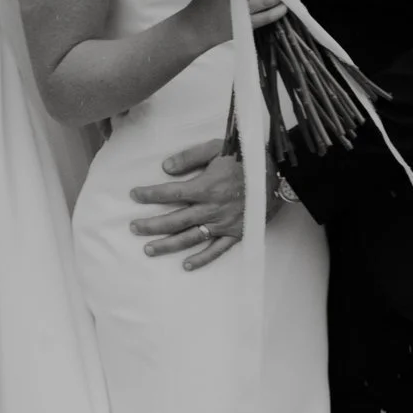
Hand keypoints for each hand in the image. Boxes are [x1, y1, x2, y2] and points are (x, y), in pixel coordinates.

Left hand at [128, 138, 242, 271]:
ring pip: (190, 238)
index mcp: (205, 187)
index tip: (134, 195)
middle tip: (133, 228)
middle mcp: (211, 209)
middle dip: (151, 224)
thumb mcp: (217, 147)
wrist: (278, 174)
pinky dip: (202, 259)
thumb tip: (165, 167)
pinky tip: (186, 265)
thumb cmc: (246, 158)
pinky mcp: (236, 234)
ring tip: (148, 250)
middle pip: (175, 220)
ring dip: (168, 245)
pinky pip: (217, 250)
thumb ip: (190, 157)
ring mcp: (223, 224)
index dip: (150, 194)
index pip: (170, 193)